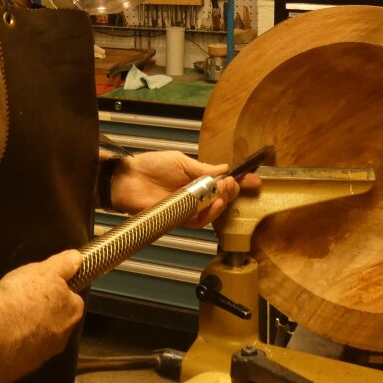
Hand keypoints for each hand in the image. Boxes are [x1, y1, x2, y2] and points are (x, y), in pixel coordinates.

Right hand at [0, 250, 84, 382]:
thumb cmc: (22, 298)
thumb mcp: (46, 270)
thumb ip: (65, 264)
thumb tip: (77, 258)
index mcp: (70, 314)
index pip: (72, 302)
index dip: (58, 293)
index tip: (43, 289)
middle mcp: (59, 340)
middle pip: (55, 324)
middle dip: (41, 315)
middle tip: (22, 303)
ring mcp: (37, 359)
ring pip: (35, 343)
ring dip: (24, 333)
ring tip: (6, 320)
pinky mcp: (15, 371)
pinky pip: (13, 358)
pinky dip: (6, 349)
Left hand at [109, 151, 260, 226]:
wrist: (127, 179)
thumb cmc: (149, 166)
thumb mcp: (180, 162)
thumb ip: (203, 169)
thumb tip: (224, 168)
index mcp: (197, 179)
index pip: (223, 182)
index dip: (240, 182)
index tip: (255, 179)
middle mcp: (195, 195)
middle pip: (223, 198)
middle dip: (233, 191)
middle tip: (235, 183)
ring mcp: (188, 208)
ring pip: (214, 211)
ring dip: (222, 201)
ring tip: (224, 191)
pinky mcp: (179, 218)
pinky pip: (200, 220)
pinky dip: (209, 212)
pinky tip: (214, 203)